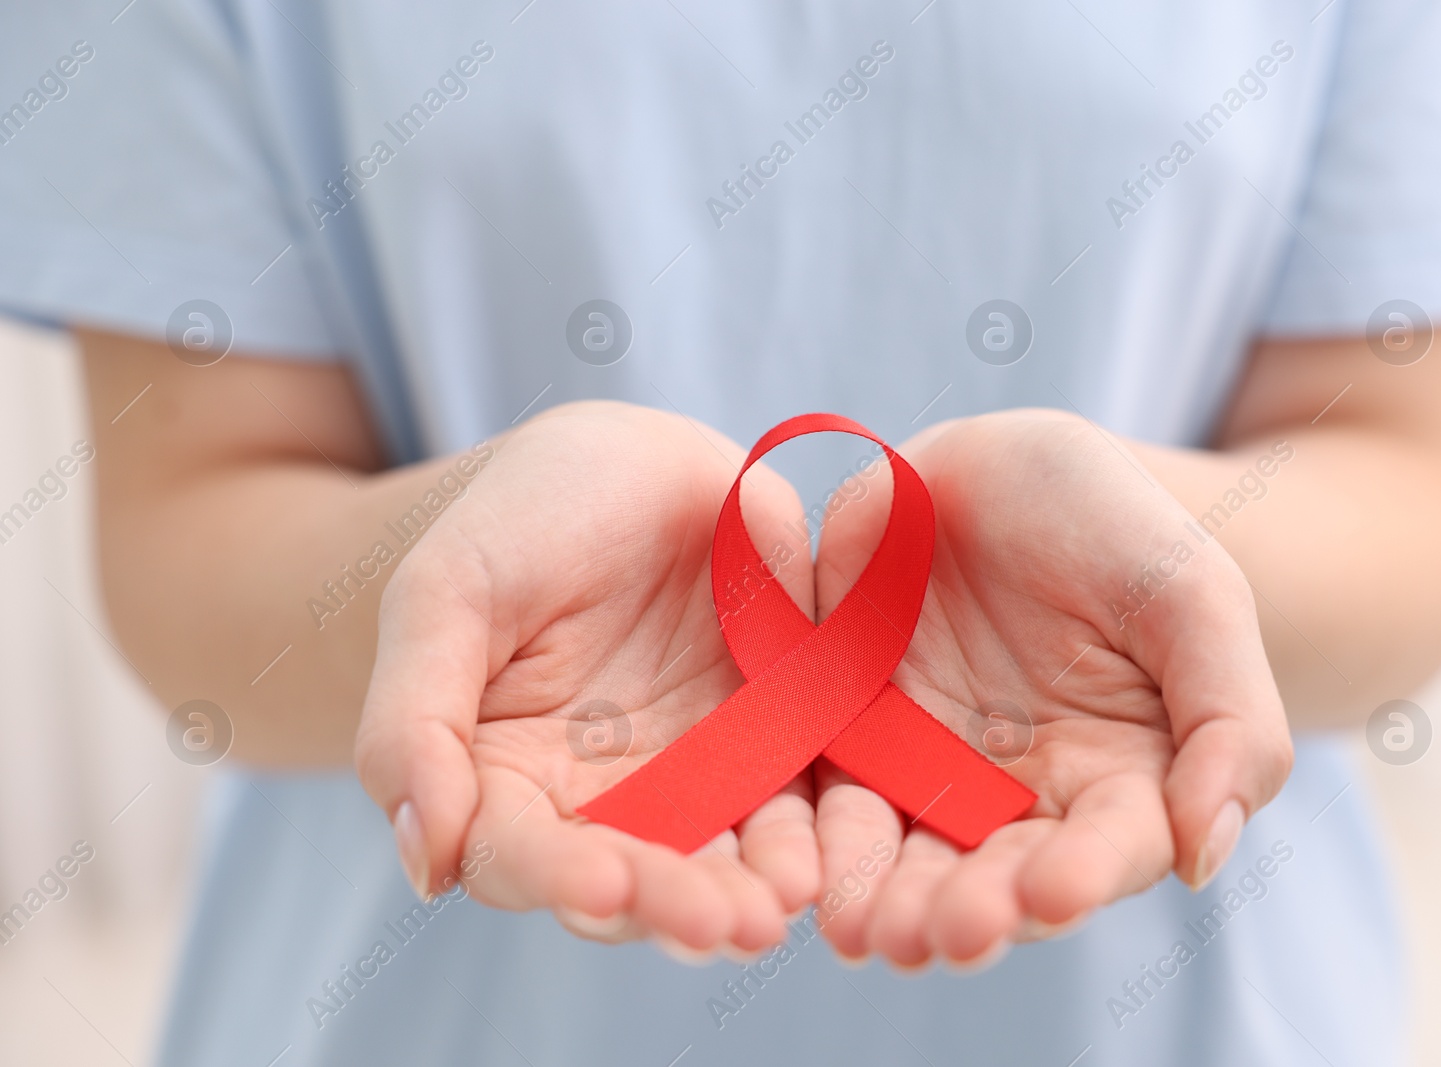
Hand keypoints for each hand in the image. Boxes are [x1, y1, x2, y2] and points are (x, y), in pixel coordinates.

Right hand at [355, 401, 818, 954]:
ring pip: (724, 855)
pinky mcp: (776, 740)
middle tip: (726, 925)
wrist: (622, 460)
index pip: (523, 856)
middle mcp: (604, 801)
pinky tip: (830, 853)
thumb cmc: (511, 523)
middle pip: (635, 878)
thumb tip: (425, 864)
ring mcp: (697, 776)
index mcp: (506, 781)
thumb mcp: (442, 596)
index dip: (560, 878)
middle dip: (677, 906)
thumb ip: (413, 723)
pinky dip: (817, 831)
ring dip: (753, 888)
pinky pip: (802, 796)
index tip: (602, 888)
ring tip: (781, 903)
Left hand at [810, 409, 1291, 966]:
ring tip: (866, 931)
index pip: (1105, 848)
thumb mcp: (1196, 598)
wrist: (1006, 461)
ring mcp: (925, 767)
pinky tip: (801, 869)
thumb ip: (1230, 723)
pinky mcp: (845, 729)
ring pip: (901, 851)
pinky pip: (821, 788)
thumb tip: (1206, 855)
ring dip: (883, 896)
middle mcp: (1017, 796)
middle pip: (992, 874)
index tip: (1054, 893)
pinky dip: (809, 833)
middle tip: (942, 936)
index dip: (1081, 875)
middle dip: (968, 910)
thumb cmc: (1119, 527)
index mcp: (1118, 780)